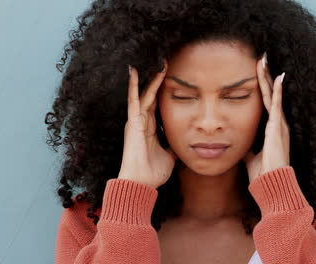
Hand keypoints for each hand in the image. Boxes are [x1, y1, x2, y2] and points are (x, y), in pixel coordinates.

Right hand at [118, 60, 177, 187]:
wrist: (141, 184)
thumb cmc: (153, 172)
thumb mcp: (170, 157)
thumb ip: (174, 148)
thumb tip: (183, 145)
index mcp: (150, 128)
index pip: (157, 104)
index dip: (162, 91)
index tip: (170, 77)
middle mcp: (141, 121)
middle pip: (151, 95)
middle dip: (157, 79)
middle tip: (165, 62)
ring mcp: (136, 121)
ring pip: (144, 93)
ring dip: (150, 78)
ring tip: (158, 61)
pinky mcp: (133, 122)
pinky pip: (134, 100)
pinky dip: (132, 85)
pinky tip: (134, 70)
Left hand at [243, 52, 290, 182]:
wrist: (270, 185)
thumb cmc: (262, 173)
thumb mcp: (250, 155)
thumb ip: (247, 146)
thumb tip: (237, 141)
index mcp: (272, 129)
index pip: (266, 102)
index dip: (262, 86)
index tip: (256, 71)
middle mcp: (278, 124)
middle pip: (270, 94)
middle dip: (265, 76)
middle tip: (261, 57)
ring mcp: (279, 125)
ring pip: (273, 95)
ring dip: (268, 77)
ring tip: (264, 59)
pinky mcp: (277, 128)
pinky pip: (277, 105)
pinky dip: (278, 90)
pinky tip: (278, 76)